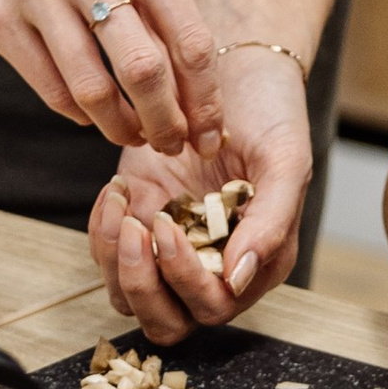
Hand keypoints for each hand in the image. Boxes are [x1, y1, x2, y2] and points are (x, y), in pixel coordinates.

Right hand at [0, 0, 221, 154]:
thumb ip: (166, 5)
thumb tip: (199, 94)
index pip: (189, 39)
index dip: (205, 99)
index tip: (211, 131)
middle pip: (143, 71)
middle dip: (166, 123)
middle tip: (173, 143)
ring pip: (92, 90)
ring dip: (121, 127)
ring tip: (134, 133)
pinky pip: (51, 89)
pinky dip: (80, 113)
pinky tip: (93, 113)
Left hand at [88, 47, 312, 340]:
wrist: (237, 68)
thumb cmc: (271, 112)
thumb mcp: (285, 160)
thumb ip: (270, 222)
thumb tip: (238, 278)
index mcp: (256, 261)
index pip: (213, 306)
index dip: (184, 277)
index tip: (168, 224)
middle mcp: (212, 265)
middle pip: (167, 321)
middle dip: (143, 283)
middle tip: (139, 227)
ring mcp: (172, 246)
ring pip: (129, 298)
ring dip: (116, 260)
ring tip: (122, 204)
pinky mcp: (140, 220)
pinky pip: (109, 255)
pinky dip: (102, 231)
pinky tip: (116, 190)